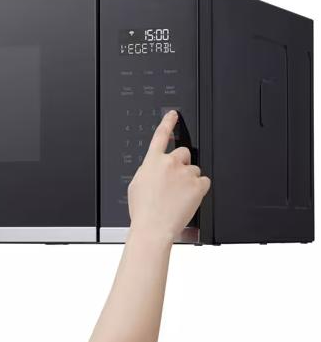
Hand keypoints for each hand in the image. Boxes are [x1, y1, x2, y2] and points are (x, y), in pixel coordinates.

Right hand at [128, 110, 210, 242]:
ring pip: (195, 170)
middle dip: (182, 164)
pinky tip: (188, 198)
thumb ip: (147, 171)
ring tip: (179, 196)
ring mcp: (185, 173)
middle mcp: (170, 163)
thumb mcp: (136, 185)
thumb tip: (154, 169)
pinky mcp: (198, 185)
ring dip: (189, 180)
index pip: (160, 136)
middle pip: (184, 154)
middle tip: (176, 181)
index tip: (173, 114)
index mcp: (152, 162)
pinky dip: (199, 189)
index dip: (167, 123)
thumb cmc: (143, 210)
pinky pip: (204, 181)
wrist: (153, 227)